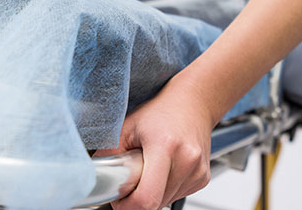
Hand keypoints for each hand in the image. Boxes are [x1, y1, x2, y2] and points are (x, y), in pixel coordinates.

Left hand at [96, 77, 214, 209]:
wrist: (193, 101)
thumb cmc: (161, 110)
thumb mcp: (127, 126)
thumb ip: (110, 154)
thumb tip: (98, 178)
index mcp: (165, 146)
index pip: (146, 199)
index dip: (126, 206)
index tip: (119, 198)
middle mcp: (186, 160)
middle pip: (155, 203)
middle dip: (138, 197)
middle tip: (133, 175)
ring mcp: (197, 171)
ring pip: (165, 202)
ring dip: (153, 192)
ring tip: (151, 165)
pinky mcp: (203, 178)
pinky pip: (176, 195)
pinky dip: (165, 188)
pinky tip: (165, 167)